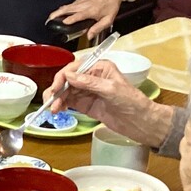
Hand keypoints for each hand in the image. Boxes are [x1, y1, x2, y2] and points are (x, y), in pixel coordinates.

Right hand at [43, 58, 167, 145]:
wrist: (140, 122)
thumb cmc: (132, 102)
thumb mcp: (111, 89)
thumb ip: (89, 82)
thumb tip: (69, 76)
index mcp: (100, 68)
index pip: (75, 68)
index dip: (63, 77)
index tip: (56, 88)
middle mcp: (92, 78)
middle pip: (67, 80)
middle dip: (57, 90)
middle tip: (50, 101)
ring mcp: (88, 92)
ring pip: (66, 92)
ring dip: (57, 99)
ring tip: (53, 109)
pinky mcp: (86, 104)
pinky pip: (69, 102)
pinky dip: (61, 105)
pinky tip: (58, 109)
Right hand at [48, 0, 126, 40]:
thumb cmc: (109, 6)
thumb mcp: (108, 20)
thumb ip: (98, 28)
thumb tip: (89, 36)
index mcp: (91, 11)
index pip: (78, 15)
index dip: (71, 19)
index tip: (64, 23)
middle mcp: (84, 5)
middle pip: (69, 9)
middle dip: (58, 14)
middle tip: (50, 19)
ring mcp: (81, 2)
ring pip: (67, 6)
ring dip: (58, 11)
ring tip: (51, 16)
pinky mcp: (80, 0)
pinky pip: (70, 4)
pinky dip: (63, 8)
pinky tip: (60, 11)